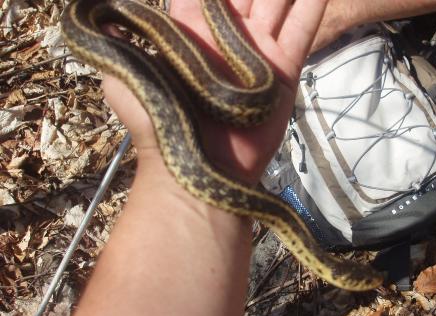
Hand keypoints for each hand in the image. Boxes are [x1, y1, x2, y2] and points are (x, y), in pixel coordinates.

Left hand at [103, 0, 327, 184]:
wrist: (201, 167)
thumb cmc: (159, 123)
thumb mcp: (120, 76)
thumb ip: (121, 39)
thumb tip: (108, 11)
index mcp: (189, 28)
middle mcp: (226, 34)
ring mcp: (258, 49)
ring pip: (278, 1)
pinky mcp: (283, 69)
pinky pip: (303, 29)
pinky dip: (313, 4)